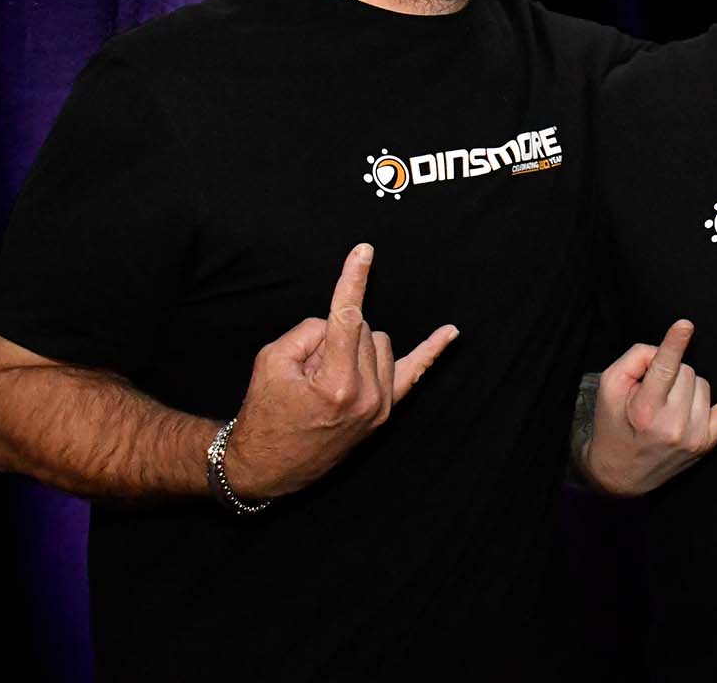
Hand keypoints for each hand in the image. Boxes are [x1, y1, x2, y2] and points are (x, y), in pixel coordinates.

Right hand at [226, 243, 458, 497]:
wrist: (269, 465)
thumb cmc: (265, 412)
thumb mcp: (271, 361)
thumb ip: (308, 332)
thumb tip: (337, 324)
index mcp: (337, 383)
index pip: (349, 317)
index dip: (353, 280)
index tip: (364, 251)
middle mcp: (368, 396)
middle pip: (362, 329)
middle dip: (333, 334)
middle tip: (305, 367)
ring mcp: (381, 407)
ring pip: (379, 343)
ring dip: (354, 346)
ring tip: (322, 378)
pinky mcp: (385, 413)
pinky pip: (414, 374)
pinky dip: (431, 352)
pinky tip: (451, 333)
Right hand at [579, 320, 716, 495]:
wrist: (621, 474)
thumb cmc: (614, 425)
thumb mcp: (609, 388)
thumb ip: (634, 359)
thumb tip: (664, 349)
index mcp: (645, 411)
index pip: (663, 370)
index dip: (674, 345)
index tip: (686, 324)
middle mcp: (673, 425)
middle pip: (685, 371)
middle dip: (670, 373)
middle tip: (652, 392)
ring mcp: (694, 436)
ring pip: (702, 383)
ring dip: (686, 386)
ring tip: (666, 404)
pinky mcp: (707, 442)